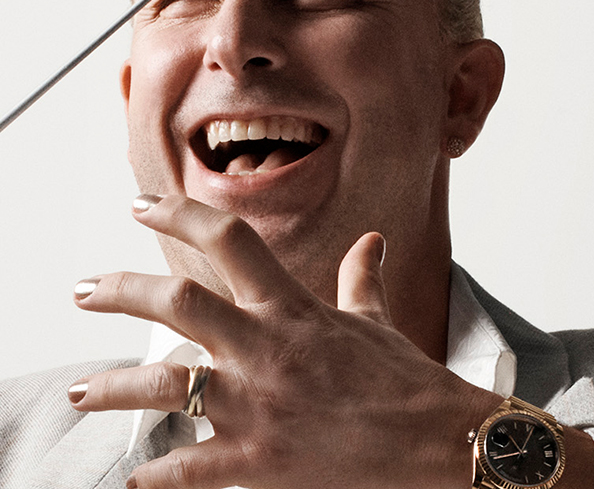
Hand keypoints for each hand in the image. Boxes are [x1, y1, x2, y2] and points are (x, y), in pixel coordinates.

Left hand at [71, 194, 500, 488]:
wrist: (441, 445)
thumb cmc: (405, 380)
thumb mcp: (375, 321)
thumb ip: (362, 276)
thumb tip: (373, 240)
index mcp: (292, 307)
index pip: (228, 239)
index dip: (180, 212)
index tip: (140, 205)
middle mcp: (267, 347)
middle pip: (178, 301)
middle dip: (120, 290)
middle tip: (81, 290)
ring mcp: (260, 406)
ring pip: (167, 386)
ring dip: (114, 388)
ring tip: (79, 390)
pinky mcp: (260, 464)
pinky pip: (188, 469)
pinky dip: (154, 475)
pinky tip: (133, 477)